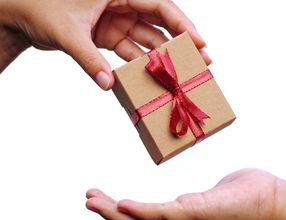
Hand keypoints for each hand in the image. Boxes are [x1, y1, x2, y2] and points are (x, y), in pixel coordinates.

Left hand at [0, 0, 209, 88]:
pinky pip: (131, 50)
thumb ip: (88, 58)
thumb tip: (108, 84)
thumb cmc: (40, 9)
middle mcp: (122, 4)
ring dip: (164, 56)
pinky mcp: (109, 35)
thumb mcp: (67, 32)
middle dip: (180, 42)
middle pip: (160, 23)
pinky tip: (153, 76)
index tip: (199, 42)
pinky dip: (141, 63)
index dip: (182, 24)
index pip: (159, 5)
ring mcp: (117, 21)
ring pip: (148, 38)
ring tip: (182, 72)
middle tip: (201, 60)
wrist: (21, 15)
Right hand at [86, 169, 278, 219]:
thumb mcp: (212, 197)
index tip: (104, 201)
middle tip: (88, 200)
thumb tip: (187, 196)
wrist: (273, 202)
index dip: (122, 218)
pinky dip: (140, 212)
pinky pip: (163, 216)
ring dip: (115, 215)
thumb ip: (195, 200)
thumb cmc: (245, 195)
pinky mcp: (198, 214)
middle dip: (109, 216)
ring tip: (92, 201)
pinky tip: (121, 204)